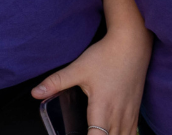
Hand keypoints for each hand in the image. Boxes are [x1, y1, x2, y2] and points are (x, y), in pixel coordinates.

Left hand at [31, 27, 152, 134]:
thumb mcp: (78, 68)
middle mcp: (118, 116)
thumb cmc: (106, 56)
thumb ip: (57, 82)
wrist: (132, 44)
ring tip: (97, 133)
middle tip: (85, 132)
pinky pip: (132, 133)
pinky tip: (114, 133)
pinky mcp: (135, 111)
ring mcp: (129, 115)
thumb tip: (36, 93)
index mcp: (102, 109)